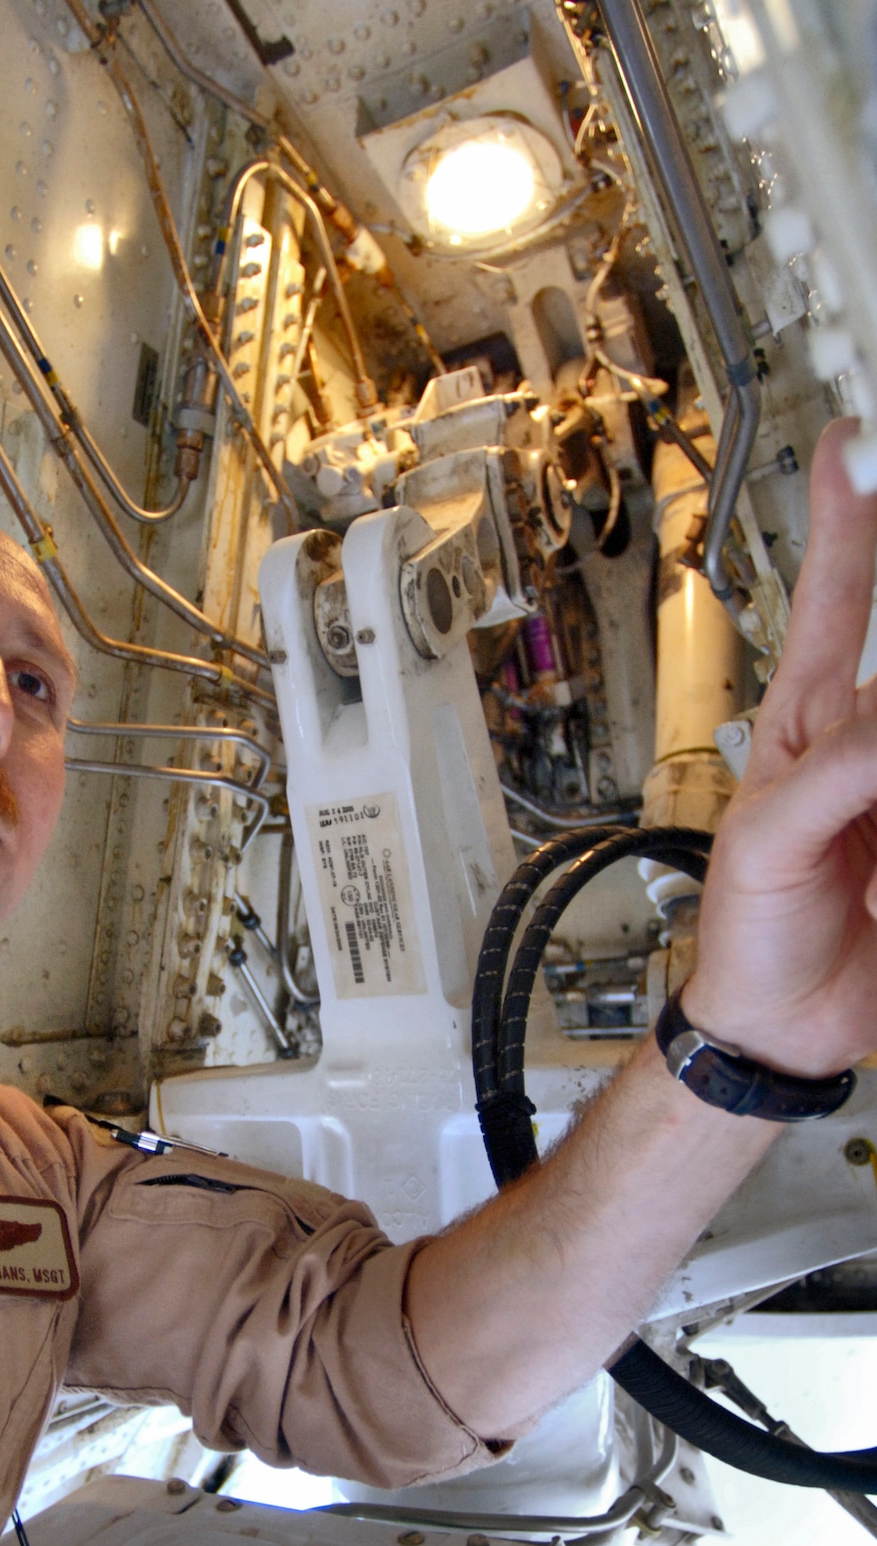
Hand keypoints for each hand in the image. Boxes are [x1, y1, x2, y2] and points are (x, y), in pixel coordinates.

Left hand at [684, 419, 876, 1072]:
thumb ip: (835, 771)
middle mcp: (872, 743)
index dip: (849, 523)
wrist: (782, 1027)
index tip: (854, 447)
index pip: (838, 602)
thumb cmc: (750, 933)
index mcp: (810, 726)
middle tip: (866, 811)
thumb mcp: (768, 844)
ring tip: (871, 882)